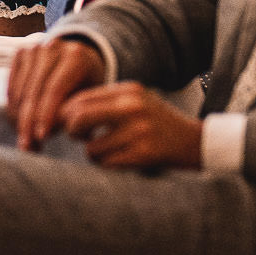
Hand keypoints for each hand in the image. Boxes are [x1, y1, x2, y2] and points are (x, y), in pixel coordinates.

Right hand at [6, 35, 102, 150]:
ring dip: (18, 119)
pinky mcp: (20, 54)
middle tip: (28, 146)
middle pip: (34, 91)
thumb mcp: (90, 96)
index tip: (41, 137)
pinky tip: (18, 124)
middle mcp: (53, 49)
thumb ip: (78, 113)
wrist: (79, 59)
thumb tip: (68, 132)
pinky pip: (11, 87)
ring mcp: (34, 49)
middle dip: (28, 122)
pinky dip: (13, 108)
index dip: (45, 115)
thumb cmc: (87, 82)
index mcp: (76, 57)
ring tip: (25, 139)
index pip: (54, 89)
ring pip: (20, 91)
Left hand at [60, 82, 203, 170]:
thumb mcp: (134, 103)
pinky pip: (107, 162)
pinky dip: (106, 164)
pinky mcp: (144, 153)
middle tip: (79, 137)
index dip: (64, 114)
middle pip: (78, 117)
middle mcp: (133, 107)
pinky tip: (119, 159)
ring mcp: (139, 130)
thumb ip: (103, 104)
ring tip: (106, 150)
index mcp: (128, 90)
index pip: (80, 98)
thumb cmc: (156, 124)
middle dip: (71, 131)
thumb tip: (58, 114)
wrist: (196, 142)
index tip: (62, 124)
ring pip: (90, 146)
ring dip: (92, 153)